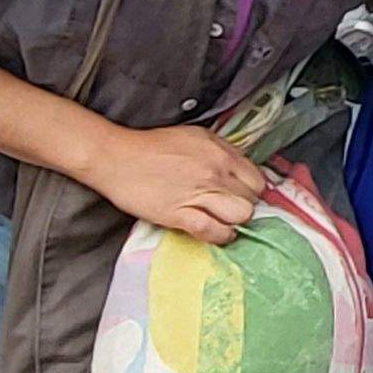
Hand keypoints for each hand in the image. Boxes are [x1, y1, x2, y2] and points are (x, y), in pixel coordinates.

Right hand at [81, 125, 263, 245]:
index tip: (243, 195)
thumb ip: (220, 151)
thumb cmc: (152, 147)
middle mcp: (215, 172)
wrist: (116, 158)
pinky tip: (218, 233)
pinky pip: (214, 230)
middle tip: (232, 209)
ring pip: (240, 215)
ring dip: (236, 221)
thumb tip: (238, 168)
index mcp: (220, 152)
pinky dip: (221, 235)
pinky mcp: (180, 214)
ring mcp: (199, 194)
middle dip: (245, 206)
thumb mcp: (194, 136)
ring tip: (225, 221)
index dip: (252, 190)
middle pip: (251, 199)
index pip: (256, 179)